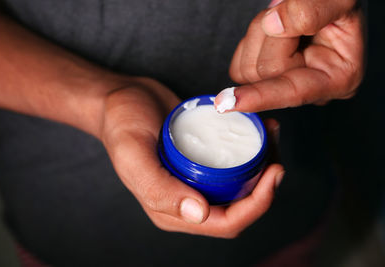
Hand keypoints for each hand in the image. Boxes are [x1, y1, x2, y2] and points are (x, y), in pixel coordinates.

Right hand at [100, 77, 283, 237]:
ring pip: (240, 185)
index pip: (225, 223)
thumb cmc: (122, 124)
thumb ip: (159, 188)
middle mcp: (188, 199)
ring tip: (271, 136)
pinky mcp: (202, 159)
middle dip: (265, 187)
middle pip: (240, 206)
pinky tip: (260, 128)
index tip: (273, 173)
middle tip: (277, 155)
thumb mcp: (133, 154)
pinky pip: (233, 162)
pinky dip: (252, 149)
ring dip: (262, 166)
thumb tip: (199, 216)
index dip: (256, 206)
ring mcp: (196, 178)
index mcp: (172, 209)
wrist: (121, 98)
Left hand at [218, 0, 363, 111]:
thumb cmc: (340, 3)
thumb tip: (274, 26)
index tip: (233, 103)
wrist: (329, 0)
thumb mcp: (339, 0)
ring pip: (248, 68)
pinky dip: (252, 38)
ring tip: (285, 19)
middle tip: (291, 13)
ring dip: (260, 32)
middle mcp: (310, 89)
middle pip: (264, 72)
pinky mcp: (264, 79)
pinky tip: (274, 30)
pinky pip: (240, 64)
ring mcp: (284, 85)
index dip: (262, 96)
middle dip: (271, 34)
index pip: (293, 91)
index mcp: (337, 78)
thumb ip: (311, 11)